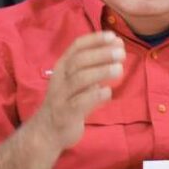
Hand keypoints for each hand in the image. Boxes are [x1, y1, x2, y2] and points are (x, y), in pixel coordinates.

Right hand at [34, 31, 124, 149]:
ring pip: (79, 79)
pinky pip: (80, 102)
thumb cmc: (68, 102)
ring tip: (119, 69)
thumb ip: (95, 68)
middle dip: (101, 54)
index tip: (113, 36)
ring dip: (101, 71)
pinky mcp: (66, 114)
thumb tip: (118, 49)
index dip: (95, 40)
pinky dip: (95, 95)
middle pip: (79, 61)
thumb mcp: (78, 81)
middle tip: (121, 52)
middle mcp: (60, 78)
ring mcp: (61, 96)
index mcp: (63, 67)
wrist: (47, 131)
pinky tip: (108, 92)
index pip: (77, 47)